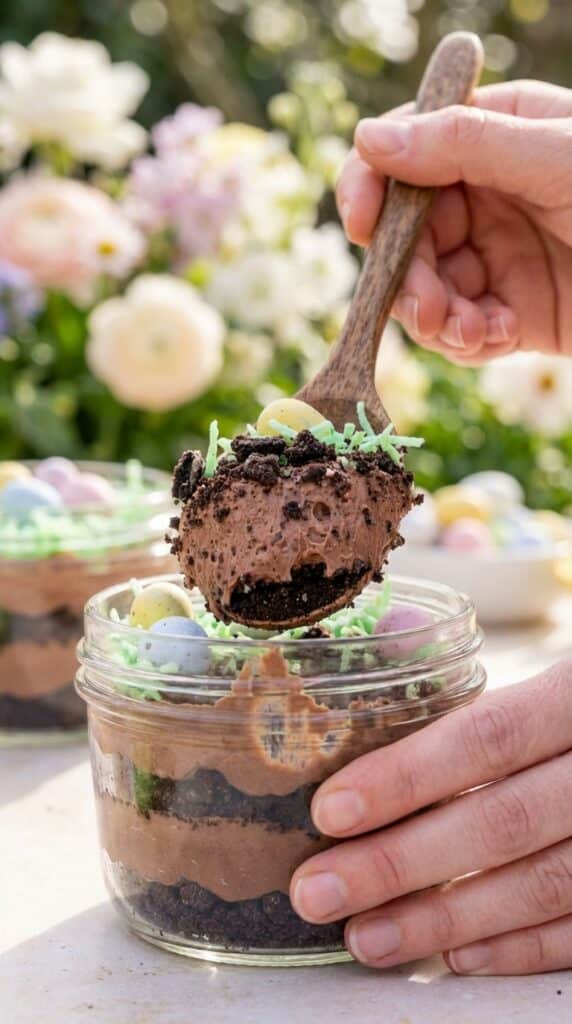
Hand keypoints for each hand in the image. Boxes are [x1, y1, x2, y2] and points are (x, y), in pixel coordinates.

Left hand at [290, 661, 571, 974]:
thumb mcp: (555, 686)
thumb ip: (492, 718)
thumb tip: (373, 766)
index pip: (489, 737)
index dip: (406, 777)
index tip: (331, 810)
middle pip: (503, 823)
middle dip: (399, 863)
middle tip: (318, 890)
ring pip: (542, 885)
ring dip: (445, 919)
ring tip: (367, 936)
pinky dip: (520, 946)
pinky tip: (458, 955)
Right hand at [337, 80, 571, 363]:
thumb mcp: (555, 157)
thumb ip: (463, 145)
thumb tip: (369, 138)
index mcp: (495, 139)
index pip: (407, 154)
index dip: (371, 185)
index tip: (360, 219)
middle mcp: (488, 199)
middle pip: (406, 235)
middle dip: (404, 273)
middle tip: (425, 305)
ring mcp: (498, 259)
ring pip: (425, 291)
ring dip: (433, 316)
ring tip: (464, 330)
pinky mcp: (513, 315)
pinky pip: (462, 331)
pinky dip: (466, 340)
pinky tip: (493, 338)